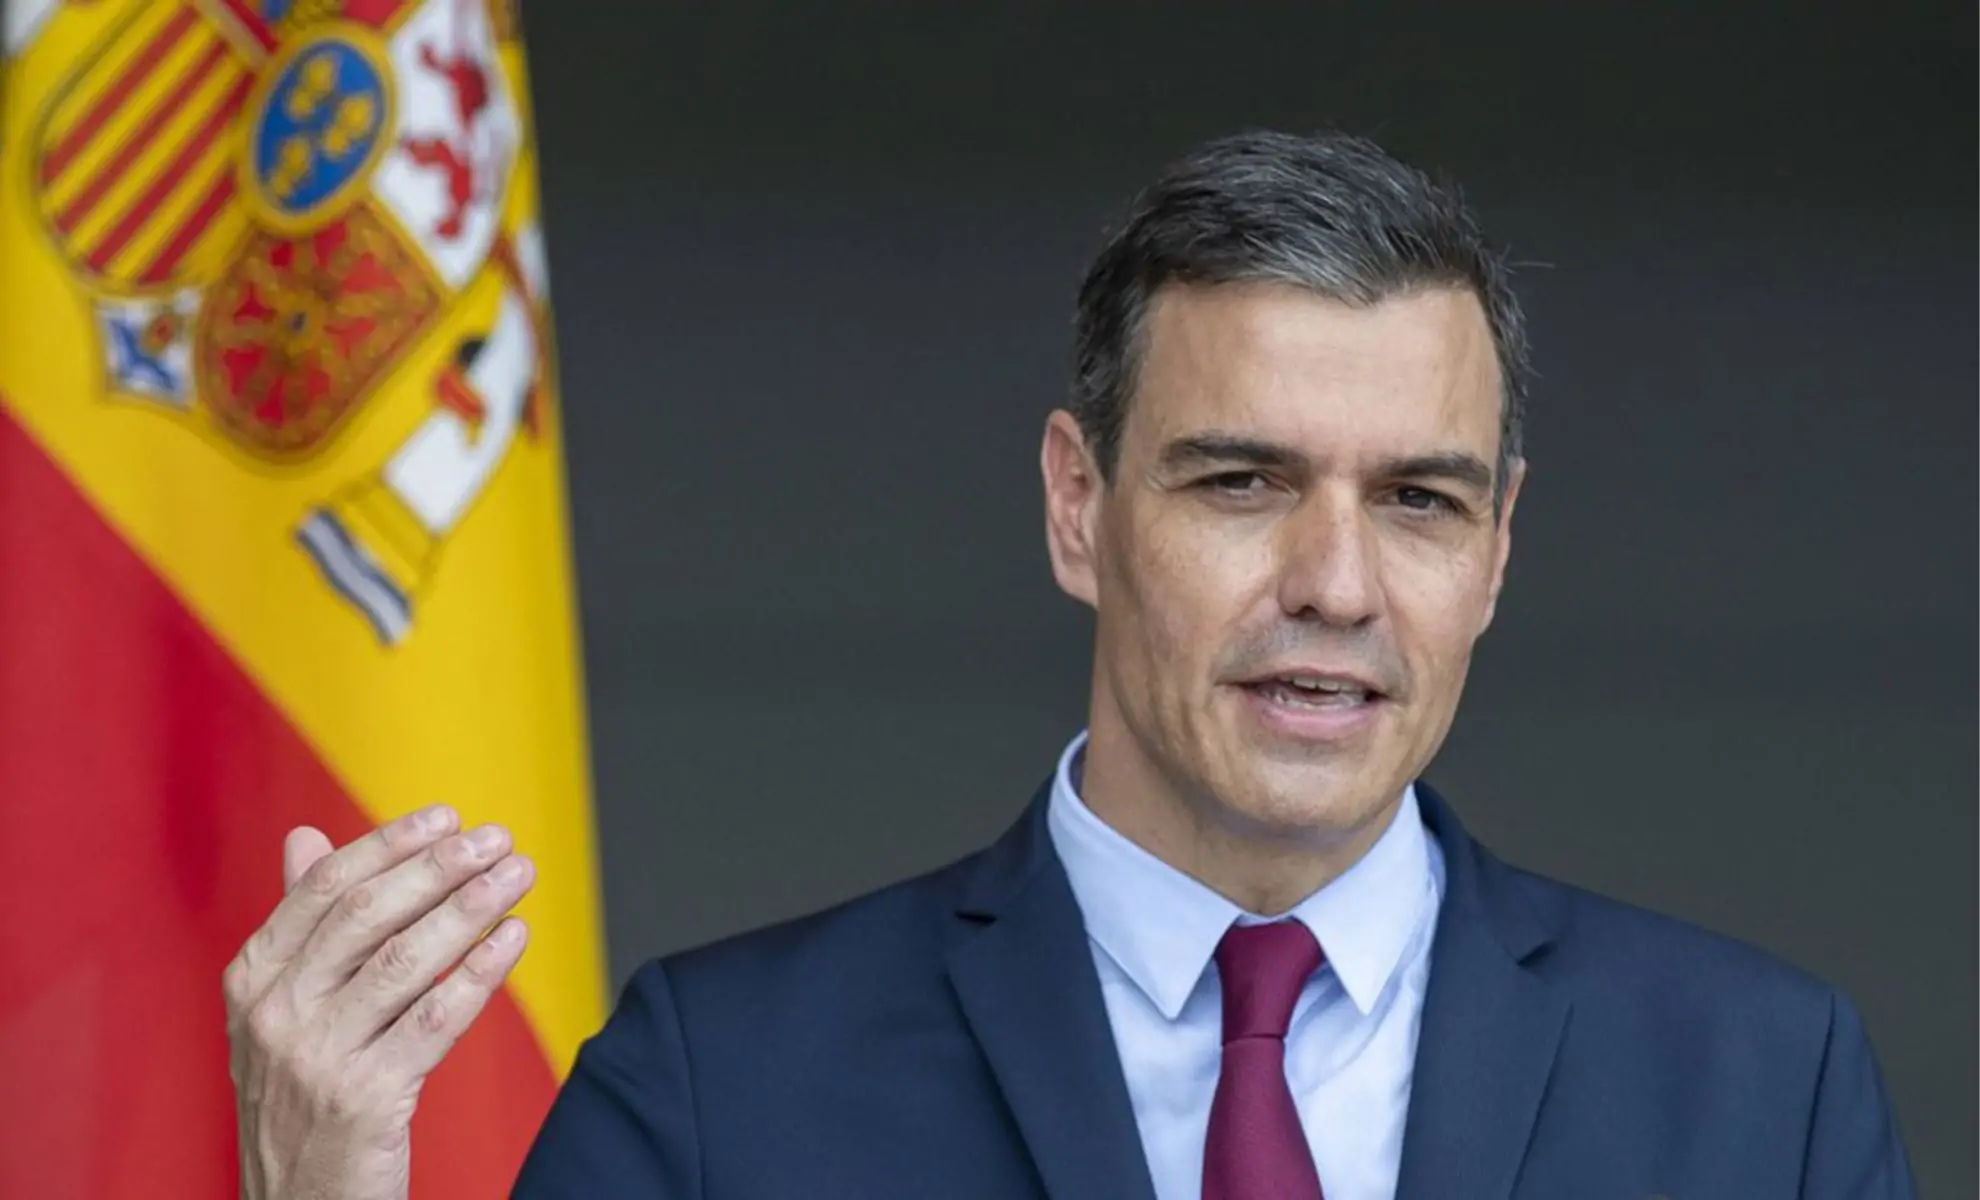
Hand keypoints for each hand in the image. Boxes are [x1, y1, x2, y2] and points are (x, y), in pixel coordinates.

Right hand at [224, 806, 536, 1199]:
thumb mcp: (279, 1012)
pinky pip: (436, 1020)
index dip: (389, 845)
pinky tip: (514, 938)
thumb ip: (300, 924)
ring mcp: (316, 1058)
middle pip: (368, 917)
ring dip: (471, 909)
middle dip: (440, 869)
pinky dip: (482, 972)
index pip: (325, 890)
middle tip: (496, 838)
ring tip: (518, 876)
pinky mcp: (366, 1099)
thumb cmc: (302, 1096)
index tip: (446, 816)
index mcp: (252, 981)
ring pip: (406, 962)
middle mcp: (275, 1015)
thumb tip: (304, 836)